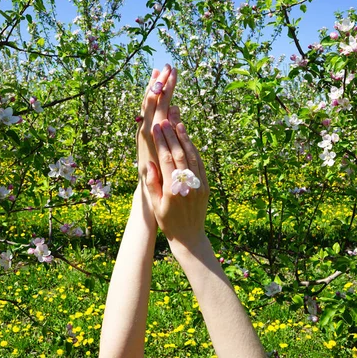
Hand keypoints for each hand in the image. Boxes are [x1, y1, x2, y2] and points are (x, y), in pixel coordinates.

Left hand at [137, 65, 178, 182]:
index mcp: (152, 132)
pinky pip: (146, 111)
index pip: (159, 104)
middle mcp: (145, 128)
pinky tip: (157, 90)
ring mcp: (142, 130)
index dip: (166, 87)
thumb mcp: (167, 151)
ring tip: (160, 71)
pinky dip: (151, 98)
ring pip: (146, 104)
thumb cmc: (163, 175)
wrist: (147, 188)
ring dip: (153, 87)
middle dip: (160, 82)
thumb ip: (170, 129)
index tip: (172, 72)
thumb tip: (175, 108)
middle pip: (151, 99)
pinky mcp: (143, 133)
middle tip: (169, 65)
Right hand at [144, 119, 208, 245]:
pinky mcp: (206, 186)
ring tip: (178, 124)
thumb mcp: (155, 205)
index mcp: (172, 190)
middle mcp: (187, 186)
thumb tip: (150, 162)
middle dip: (172, 135)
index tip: (156, 128)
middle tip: (165, 120)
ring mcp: (199, 185)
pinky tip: (189, 140)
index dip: (161, 142)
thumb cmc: (167, 222)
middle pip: (179, 154)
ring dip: (185, 139)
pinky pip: (200, 164)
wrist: (189, 237)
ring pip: (192, 156)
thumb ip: (152, 183)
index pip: (166, 160)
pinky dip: (194, 150)